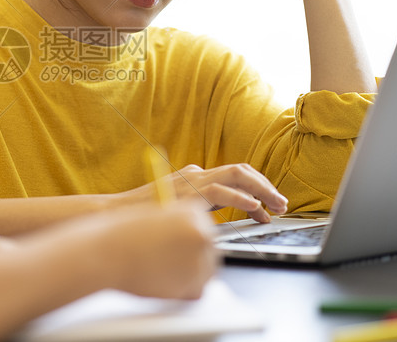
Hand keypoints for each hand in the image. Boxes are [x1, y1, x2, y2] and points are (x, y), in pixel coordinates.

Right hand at [98, 201, 218, 299]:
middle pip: (209, 251)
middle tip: (167, 263)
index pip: (204, 230)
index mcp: (193, 211)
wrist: (106, 253)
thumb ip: (176, 227)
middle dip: (192, 259)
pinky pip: (197, 291)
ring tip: (160, 271)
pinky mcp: (194, 284)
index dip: (188, 242)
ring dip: (188, 275)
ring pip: (206, 272)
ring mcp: (201, 258)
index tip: (176, 249)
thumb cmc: (122, 234)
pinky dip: (182, 291)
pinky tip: (162, 282)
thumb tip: (188, 242)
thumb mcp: (155, 218)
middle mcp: (202, 232)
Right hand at [122, 163, 287, 222]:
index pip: (234, 176)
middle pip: (241, 170)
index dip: (256, 189)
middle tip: (282, 204)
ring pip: (237, 174)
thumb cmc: (140, 220)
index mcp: (194, 177)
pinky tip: (255, 208)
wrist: (114, 216)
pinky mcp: (187, 192)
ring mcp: (191, 180)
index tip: (268, 209)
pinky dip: (241, 198)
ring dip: (262, 190)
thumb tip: (213, 225)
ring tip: (276, 206)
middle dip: (266, 186)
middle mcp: (195, 174)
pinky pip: (221, 190)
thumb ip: (195, 213)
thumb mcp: (174, 213)